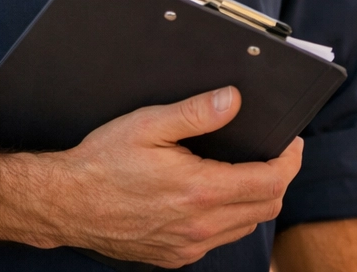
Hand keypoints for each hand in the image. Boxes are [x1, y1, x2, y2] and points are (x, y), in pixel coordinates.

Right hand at [11, 86, 302, 266]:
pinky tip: (215, 195)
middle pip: (267, 206)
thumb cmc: (102, 161)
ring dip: (256, 199)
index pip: (271, 181)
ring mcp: (187, 246)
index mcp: (199, 191)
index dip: (290, 160)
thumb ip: (196, 112)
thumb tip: (234, 100)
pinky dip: (231, 217)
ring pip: (246, 225)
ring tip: (246, 169)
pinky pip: (220, 239)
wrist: (65, 204)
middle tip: (274, 151)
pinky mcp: (175, 257)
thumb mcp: (148, 124)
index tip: (291, 142)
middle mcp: (199, 227)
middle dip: (278, 177)